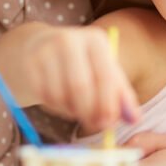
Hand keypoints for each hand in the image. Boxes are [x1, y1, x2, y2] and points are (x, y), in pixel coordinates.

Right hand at [0, 22, 139, 130]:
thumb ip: (122, 94)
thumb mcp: (105, 70)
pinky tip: (62, 103)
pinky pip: (44, 96)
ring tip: (78, 110)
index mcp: (95, 39)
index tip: (110, 123)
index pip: (105, 76)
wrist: (42, 47)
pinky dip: (56, 108)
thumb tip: (135, 119)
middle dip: (89, 112)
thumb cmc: (82, 63)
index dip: (108, 103)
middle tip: (95, 125)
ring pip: (61, 94)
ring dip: (72, 112)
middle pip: (81, 86)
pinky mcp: (30, 63)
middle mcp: (69, 40)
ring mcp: (46, 50)